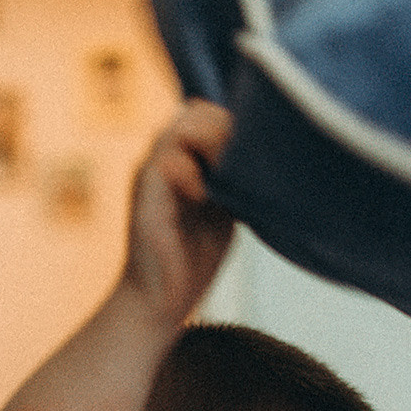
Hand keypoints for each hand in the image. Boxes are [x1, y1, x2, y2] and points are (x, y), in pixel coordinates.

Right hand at [121, 99, 235, 325]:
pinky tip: (204, 197)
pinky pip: (168, 161)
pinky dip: (193, 174)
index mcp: (178, 158)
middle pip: (196, 110)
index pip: (206, 113)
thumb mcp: (223, 207)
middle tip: (240, 167)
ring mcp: (148, 174)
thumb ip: (232, 178)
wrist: (160, 301)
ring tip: (224, 178)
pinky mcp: (144, 197)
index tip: (250, 158)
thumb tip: (266, 155)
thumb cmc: (193, 257)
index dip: (230, 125)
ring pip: (180, 127)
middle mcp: (160, 158)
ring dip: (211, 146)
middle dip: (225, 131)